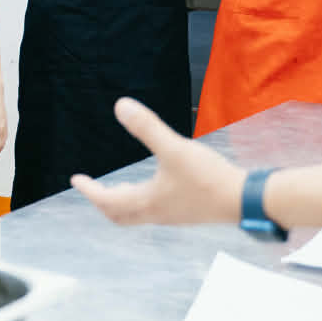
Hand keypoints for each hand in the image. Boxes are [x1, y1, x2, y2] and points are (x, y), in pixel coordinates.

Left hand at [71, 97, 244, 223]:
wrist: (246, 200)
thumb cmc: (208, 178)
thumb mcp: (174, 148)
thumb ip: (147, 128)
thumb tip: (120, 105)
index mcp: (147, 202)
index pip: (107, 201)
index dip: (89, 190)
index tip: (75, 180)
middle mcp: (157, 213)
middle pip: (120, 215)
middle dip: (104, 201)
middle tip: (92, 188)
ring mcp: (173, 215)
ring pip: (138, 214)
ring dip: (123, 202)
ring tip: (117, 187)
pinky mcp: (188, 212)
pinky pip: (155, 211)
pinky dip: (142, 200)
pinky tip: (154, 185)